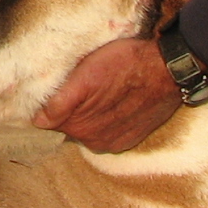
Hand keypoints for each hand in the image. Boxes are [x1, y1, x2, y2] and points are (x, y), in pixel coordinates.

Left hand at [32, 36, 183, 153]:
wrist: (169, 70)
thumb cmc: (127, 65)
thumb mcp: (88, 74)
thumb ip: (61, 102)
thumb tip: (38, 122)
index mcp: (79, 127)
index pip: (50, 119)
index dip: (52, 101)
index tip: (62, 86)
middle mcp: (94, 141)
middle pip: (69, 124)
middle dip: (71, 107)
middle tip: (84, 83)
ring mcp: (113, 142)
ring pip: (87, 128)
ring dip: (89, 112)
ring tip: (100, 90)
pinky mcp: (129, 138)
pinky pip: (106, 131)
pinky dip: (106, 119)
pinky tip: (114, 101)